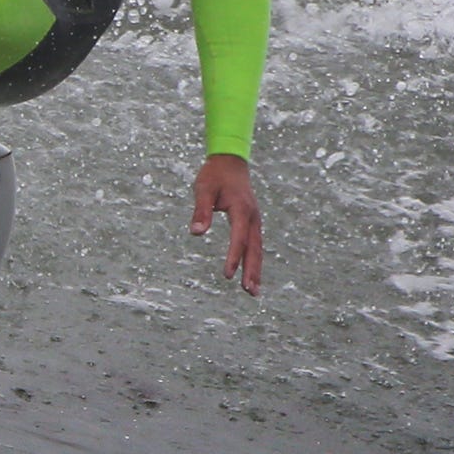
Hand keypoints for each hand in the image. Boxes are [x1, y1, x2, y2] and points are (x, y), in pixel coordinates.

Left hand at [190, 153, 261, 295]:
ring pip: (257, 249)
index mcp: (242, 209)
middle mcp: (253, 217)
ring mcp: (255, 220)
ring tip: (253, 292)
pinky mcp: (252, 221)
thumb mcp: (203, 189)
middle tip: (250, 292)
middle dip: (252, 271)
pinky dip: (254, 260)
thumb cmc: (214, 175)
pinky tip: (251, 273)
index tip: (228, 275)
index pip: (238, 238)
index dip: (233, 257)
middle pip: (254, 248)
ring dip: (255, 269)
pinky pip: (255, 244)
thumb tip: (196, 232)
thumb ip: (200, 210)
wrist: (230, 161)